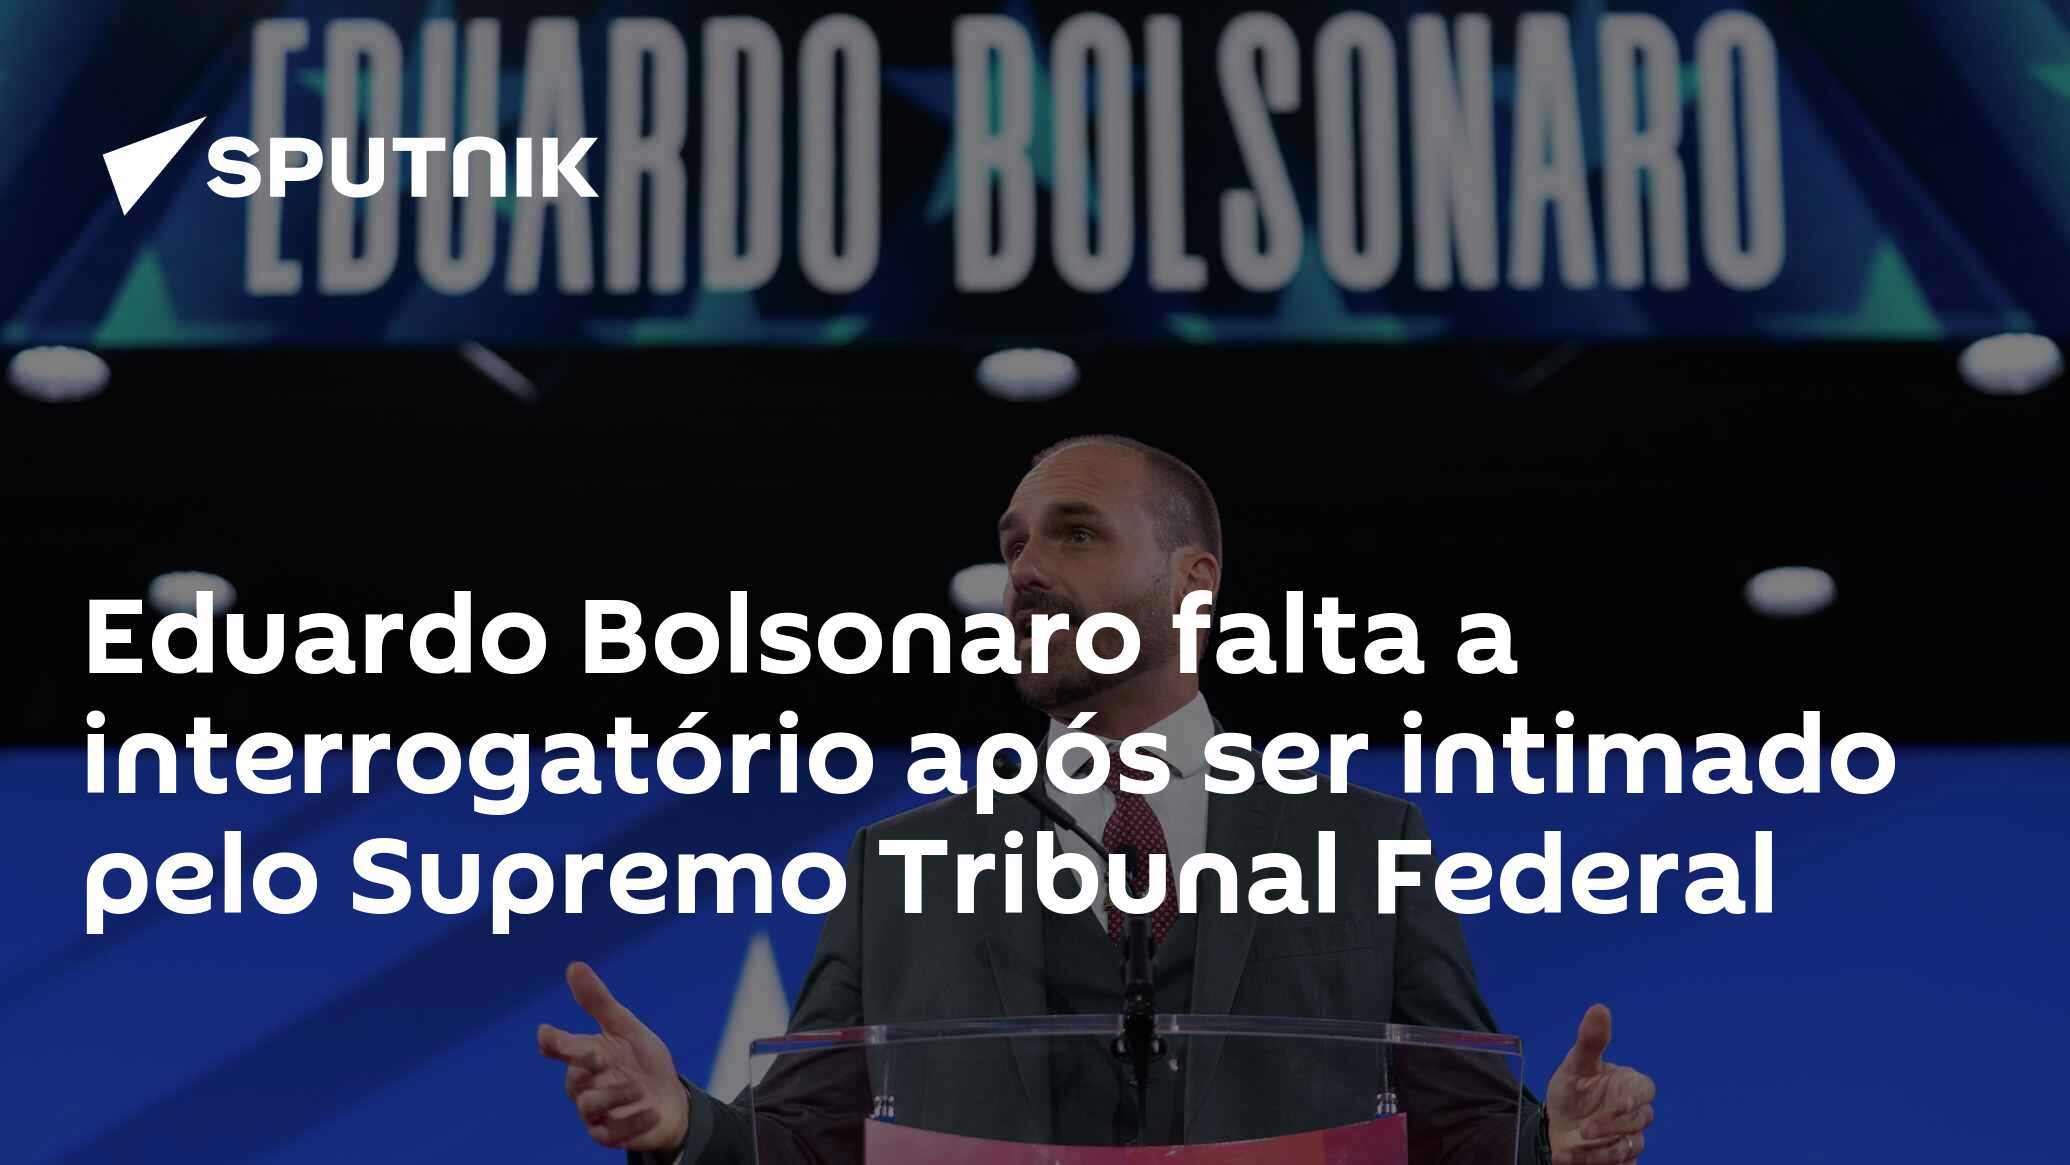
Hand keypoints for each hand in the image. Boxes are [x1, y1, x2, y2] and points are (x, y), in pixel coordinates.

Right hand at [538, 961, 690, 1154]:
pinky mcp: (608, 1135)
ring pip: (588, 1105)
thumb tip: (573, 966)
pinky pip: (609, 1134)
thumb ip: (599, 1002)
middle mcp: (584, 1084)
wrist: (670, 1099)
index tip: (546, 1035)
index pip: (559, 1048)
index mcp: (585, 1055)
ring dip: (614, 1094)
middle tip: (603, 1057)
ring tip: (639, 1088)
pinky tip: (651, 1111)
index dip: (553, 1042)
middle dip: (587, 1066)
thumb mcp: (627, 1028)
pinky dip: (633, 1121)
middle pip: (574, 1078)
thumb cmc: (643, 1061)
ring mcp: (594, 1112)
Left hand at [1544, 1004, 1655, 1163]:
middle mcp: (1633, 1113)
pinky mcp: (1621, 1160)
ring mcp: (1629, 1138)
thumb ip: (1590, 1041)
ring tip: (1573, 1147)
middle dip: (1612, 1128)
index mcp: (1628, 1085)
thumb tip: (1599, 1008)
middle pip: (1639, 1122)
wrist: (1555, 1127)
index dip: (1635, 1097)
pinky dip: (1594, 1164)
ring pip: (1629, 1147)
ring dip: (1601, 1152)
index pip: (1646, 1089)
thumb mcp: (1575, 1065)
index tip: (1620, 1103)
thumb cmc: (1571, 1092)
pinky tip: (1568, 1159)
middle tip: (1585, 1130)